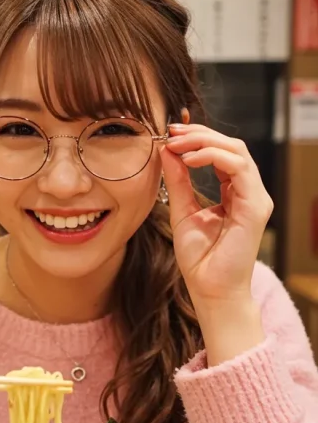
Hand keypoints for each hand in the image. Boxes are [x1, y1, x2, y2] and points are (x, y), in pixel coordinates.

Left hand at [160, 116, 271, 364]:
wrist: (210, 290)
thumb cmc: (200, 259)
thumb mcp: (182, 211)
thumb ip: (177, 181)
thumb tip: (166, 151)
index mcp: (234, 192)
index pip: (222, 153)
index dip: (197, 139)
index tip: (169, 134)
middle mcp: (249, 192)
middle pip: (232, 146)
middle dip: (200, 134)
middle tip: (172, 132)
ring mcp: (255, 199)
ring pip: (237, 151)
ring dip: (204, 141)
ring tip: (177, 144)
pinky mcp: (255, 207)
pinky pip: (238, 169)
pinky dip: (212, 158)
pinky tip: (188, 160)